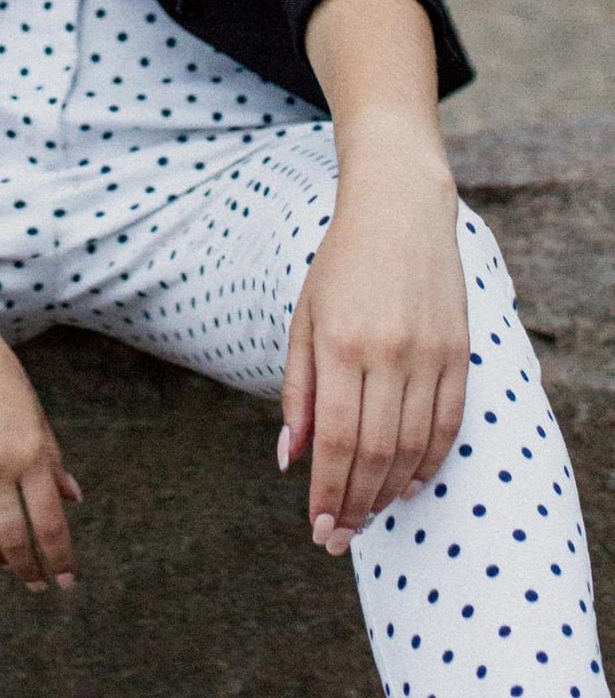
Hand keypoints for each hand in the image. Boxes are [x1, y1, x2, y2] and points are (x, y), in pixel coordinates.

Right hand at [0, 310, 82, 591]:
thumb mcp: (34, 412)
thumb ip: (52, 459)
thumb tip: (72, 499)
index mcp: (30, 453)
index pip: (50, 524)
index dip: (59, 559)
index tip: (65, 581)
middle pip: (14, 540)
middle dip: (29, 569)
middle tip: (36, 583)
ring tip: (6, 562)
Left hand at [279, 157, 468, 556]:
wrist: (400, 211)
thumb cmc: (340, 266)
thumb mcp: (304, 318)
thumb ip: (298, 389)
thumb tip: (289, 459)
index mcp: (341, 343)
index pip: (333, 439)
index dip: (326, 490)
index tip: (317, 525)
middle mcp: (388, 353)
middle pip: (374, 452)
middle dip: (354, 504)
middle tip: (339, 537)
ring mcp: (429, 354)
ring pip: (412, 447)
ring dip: (388, 491)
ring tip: (367, 516)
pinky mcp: (460, 353)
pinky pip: (448, 424)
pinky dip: (428, 462)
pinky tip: (408, 484)